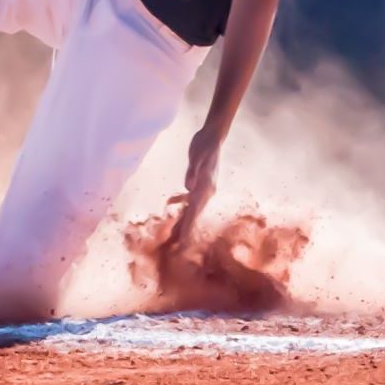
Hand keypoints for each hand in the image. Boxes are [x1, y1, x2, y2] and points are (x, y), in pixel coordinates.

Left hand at [166, 125, 222, 249]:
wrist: (212, 136)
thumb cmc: (204, 145)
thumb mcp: (197, 157)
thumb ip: (192, 172)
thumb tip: (188, 188)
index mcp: (205, 187)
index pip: (194, 212)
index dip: (187, 227)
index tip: (183, 242)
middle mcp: (206, 191)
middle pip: (193, 214)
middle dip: (185, 230)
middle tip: (176, 248)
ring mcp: (203, 187)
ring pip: (191, 208)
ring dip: (183, 219)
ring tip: (173, 233)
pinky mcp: (199, 182)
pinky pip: (189, 197)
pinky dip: (181, 203)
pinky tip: (172, 204)